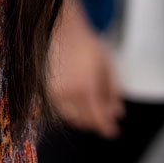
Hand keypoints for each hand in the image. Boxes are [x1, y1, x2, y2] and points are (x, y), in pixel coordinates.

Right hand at [47, 6, 123, 137]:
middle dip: (97, 122)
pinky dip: (71, 111)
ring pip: (72, 118)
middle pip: (85, 121)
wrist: (62, 31)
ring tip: (93, 109)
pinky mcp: (46, 91)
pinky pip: (61, 110)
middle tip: (106, 117)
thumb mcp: (107, 66)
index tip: (113, 131)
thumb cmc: (86, 45)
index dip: (107, 128)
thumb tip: (117, 112)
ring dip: (84, 118)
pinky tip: (79, 102)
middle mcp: (68, 94)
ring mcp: (55, 93)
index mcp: (86, 87)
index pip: (98, 118)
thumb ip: (113, 91)